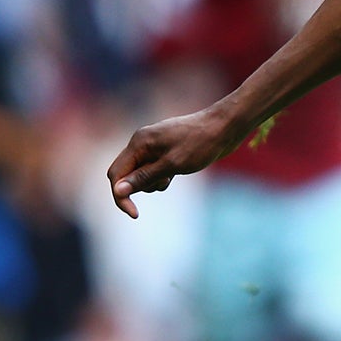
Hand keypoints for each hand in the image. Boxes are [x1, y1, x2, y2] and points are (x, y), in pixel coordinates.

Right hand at [106, 106, 238, 217]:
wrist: (224, 127)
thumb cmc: (201, 144)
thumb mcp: (172, 165)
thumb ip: (144, 177)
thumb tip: (118, 190)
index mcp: (139, 143)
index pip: (116, 173)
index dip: (121, 195)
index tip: (135, 214)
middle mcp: (142, 143)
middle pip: (126, 174)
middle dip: (140, 186)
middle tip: (166, 180)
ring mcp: (154, 146)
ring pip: (142, 174)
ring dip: (153, 182)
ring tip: (175, 173)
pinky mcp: (165, 151)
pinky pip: (154, 170)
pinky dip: (162, 177)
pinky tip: (178, 171)